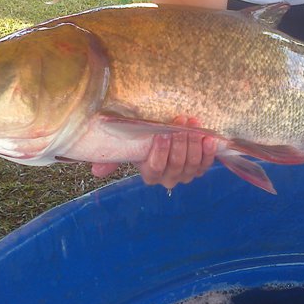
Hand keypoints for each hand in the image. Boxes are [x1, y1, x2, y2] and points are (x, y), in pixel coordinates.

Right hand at [91, 116, 217, 189]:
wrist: (166, 141)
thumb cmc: (145, 143)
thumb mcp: (129, 148)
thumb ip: (112, 159)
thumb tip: (96, 171)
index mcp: (150, 175)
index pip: (155, 167)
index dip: (160, 152)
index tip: (163, 134)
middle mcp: (169, 179)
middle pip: (176, 164)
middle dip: (179, 143)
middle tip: (179, 124)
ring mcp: (186, 175)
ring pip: (191, 163)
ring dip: (193, 143)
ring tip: (192, 124)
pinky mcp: (200, 169)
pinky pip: (205, 163)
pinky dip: (208, 151)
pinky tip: (208, 138)